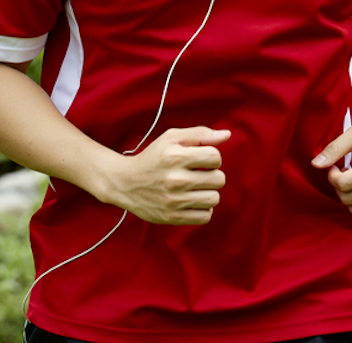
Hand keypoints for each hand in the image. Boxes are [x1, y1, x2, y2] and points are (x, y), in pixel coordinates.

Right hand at [101, 127, 229, 224]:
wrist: (125, 183)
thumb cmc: (153, 157)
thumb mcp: (171, 138)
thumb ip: (200, 133)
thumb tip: (227, 134)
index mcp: (175, 156)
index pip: (215, 157)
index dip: (212, 157)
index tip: (200, 160)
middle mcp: (175, 180)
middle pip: (219, 179)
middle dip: (212, 175)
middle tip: (198, 174)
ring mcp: (173, 201)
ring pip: (214, 199)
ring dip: (208, 193)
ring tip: (195, 188)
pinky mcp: (172, 217)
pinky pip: (205, 217)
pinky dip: (203, 210)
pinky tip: (192, 201)